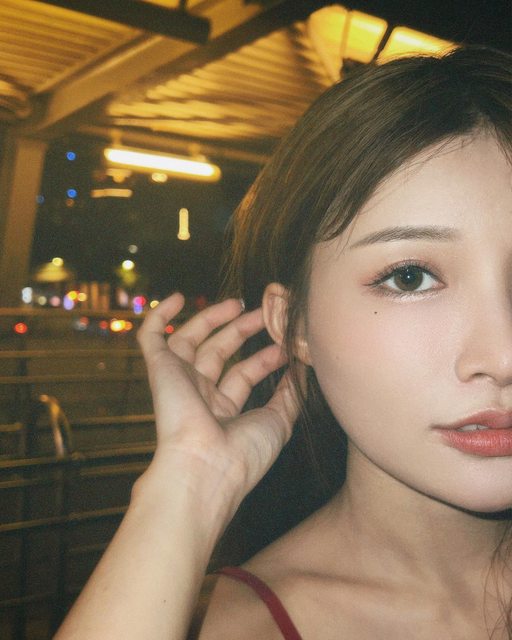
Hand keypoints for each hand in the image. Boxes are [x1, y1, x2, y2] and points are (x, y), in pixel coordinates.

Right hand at [137, 292, 297, 514]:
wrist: (206, 467)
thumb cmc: (243, 454)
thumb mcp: (278, 421)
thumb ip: (290, 394)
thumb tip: (303, 369)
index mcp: (223, 411)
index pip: (244, 375)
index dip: (265, 358)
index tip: (287, 344)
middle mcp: (199, 395)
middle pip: (219, 354)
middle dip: (242, 332)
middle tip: (264, 314)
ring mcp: (178, 381)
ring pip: (190, 340)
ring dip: (212, 319)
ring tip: (238, 303)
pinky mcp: (159, 369)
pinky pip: (151, 337)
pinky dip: (159, 316)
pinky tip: (176, 297)